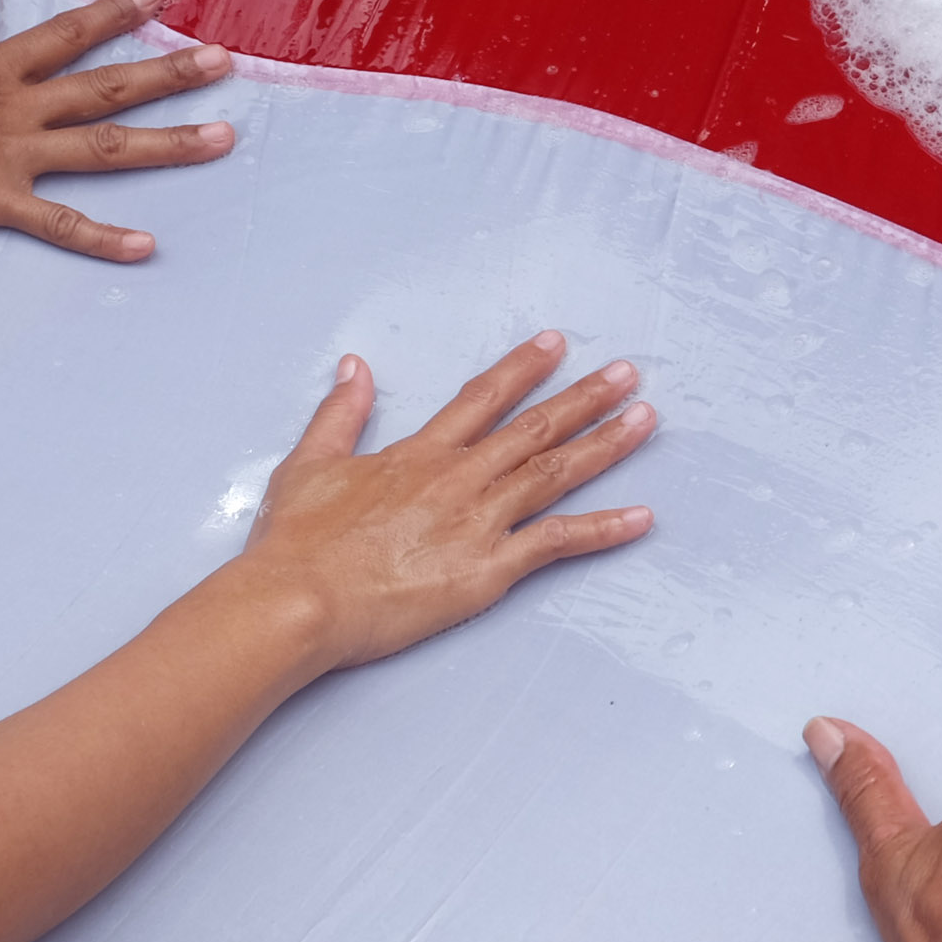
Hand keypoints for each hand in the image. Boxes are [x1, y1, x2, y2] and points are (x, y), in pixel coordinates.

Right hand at [0, 0, 233, 261]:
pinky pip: (57, 224)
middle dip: (170, 73)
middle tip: (225, 61)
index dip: (115, 12)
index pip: (69, 33)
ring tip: (224, 137)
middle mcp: (16, 104)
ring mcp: (10, 153)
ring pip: (104, 147)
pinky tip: (145, 247)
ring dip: (168, 144)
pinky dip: (102, 238)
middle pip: (108, 86)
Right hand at [230, 338, 657, 674]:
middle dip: (586, 397)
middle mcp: (459, 479)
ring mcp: (479, 521)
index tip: (556, 343)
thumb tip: (354, 366)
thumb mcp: (308, 463)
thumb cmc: (296, 542)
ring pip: (555, 472)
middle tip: (627, 373)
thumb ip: (339, 413)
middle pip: (535, 428)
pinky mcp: (489, 569)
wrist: (299, 598)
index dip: (522, 369)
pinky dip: (603, 530)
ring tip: (645, 419)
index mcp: (419, 455)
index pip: (482, 399)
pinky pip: (557, 543)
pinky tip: (641, 517)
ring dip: (605, 444)